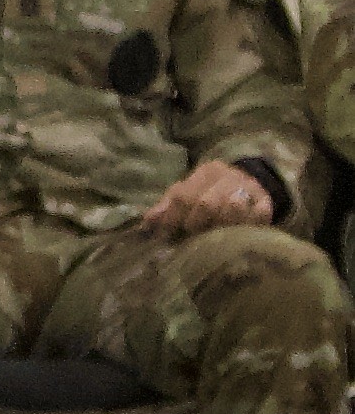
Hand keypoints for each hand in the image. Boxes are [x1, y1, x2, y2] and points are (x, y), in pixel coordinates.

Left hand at [139, 162, 273, 237]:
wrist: (254, 184)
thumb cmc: (212, 192)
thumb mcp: (189, 193)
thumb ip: (168, 207)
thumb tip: (147, 224)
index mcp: (206, 172)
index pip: (183, 195)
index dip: (171, 219)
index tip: (164, 237)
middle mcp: (228, 177)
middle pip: (206, 203)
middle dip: (195, 224)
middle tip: (190, 239)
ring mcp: (249, 189)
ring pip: (232, 208)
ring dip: (218, 227)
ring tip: (211, 241)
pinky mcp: (266, 204)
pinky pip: (257, 216)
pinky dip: (245, 227)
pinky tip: (235, 237)